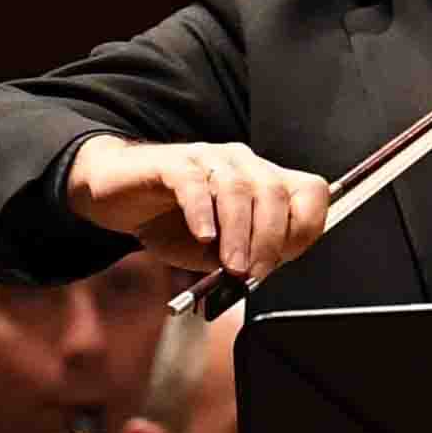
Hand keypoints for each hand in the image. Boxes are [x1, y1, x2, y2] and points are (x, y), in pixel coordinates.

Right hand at [65, 137, 334, 281]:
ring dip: (239, 234)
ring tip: (231, 267)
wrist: (120, 197)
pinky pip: (195, 184)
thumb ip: (240, 257)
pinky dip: (203, 213)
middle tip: (255, 273)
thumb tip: (257, 272)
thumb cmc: (173, 224)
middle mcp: (244, 164)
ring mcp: (209, 159)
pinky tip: (203, 237)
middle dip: (270, 239)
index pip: (311, 192)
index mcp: (265, 180)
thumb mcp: (216, 250)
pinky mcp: (173, 164)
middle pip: (275, 193)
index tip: (285, 261)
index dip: (306, 227)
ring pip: (238, 190)